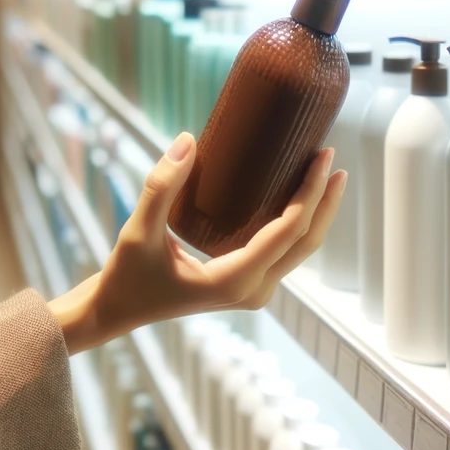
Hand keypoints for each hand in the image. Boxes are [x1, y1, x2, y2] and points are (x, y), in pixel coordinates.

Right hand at [52, 132, 345, 354]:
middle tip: (330, 157)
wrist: (119, 310)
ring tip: (322, 170)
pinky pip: (284, 251)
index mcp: (235, 280)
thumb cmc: (127, 275)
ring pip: (299, 249)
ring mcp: (254, 291)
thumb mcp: (138, 231)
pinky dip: (297, 222)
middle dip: (324, 200)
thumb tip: (187, 139)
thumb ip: (160, 187)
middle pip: (305, 242)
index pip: (288, 231)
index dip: (310, 193)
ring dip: (315, 211)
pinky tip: (298, 193)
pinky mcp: (248, 284)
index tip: (322, 157)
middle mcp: (252, 290)